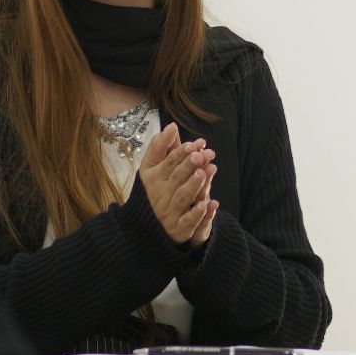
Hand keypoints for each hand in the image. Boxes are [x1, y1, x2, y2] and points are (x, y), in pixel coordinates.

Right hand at [136, 123, 216, 244]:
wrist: (147, 225)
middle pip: (176, 179)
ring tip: (204, 173)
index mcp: (154, 179)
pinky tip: (208, 204)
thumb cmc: (154, 189)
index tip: (193, 144)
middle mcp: (160, 196)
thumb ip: (160, 147)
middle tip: (200, 155)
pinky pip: (188, 222)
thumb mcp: (152, 168)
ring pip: (182, 198)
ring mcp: (169, 213)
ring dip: (193, 186)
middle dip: (188, 166)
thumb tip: (171, 126)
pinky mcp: (179, 229)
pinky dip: (198, 214)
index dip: (180, 153)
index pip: (167, 164)